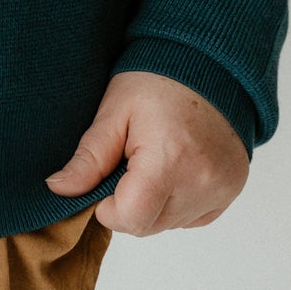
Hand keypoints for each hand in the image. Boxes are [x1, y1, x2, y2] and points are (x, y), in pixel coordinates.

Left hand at [43, 70, 249, 234]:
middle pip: (148, 225)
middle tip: (128, 162)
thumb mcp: (115, 111)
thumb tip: (59, 190)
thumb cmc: (157, 81)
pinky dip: (178, 201)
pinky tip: (175, 167)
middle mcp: (201, 181)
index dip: (107, 208)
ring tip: (153, 160)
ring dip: (153, 203)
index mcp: (169, 160)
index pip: (130, 218)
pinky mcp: (231, 189)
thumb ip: (89, 158)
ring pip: (170, 223)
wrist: (208, 64)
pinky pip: (193, 216)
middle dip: (128, 204)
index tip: (105, 180)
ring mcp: (221, 188)